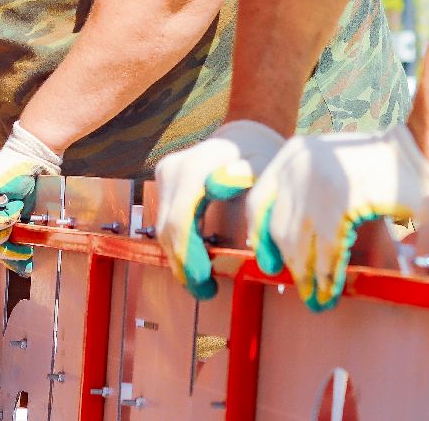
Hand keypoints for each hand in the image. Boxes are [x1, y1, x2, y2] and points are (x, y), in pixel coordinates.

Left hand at [0, 121, 61, 274]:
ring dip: (6, 234)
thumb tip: (22, 264)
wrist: (33, 155)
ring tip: (21, 221)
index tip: (21, 263)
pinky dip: (6, 219)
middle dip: (4, 251)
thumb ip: (16, 232)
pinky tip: (18, 206)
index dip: (2, 255)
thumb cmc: (31, 182)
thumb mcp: (22, 213)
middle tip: (24, 252)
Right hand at [153, 120, 284, 298]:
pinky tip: (197, 261)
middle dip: (185, 265)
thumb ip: (250, 201)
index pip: (181, 221)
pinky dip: (180, 244)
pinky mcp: (163, 178)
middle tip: (206, 291)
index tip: (208, 284)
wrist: (246, 136)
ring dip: (180, 258)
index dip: (190, 257)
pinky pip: (166, 221)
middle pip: (169, 227)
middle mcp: (176, 165)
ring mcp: (166, 171)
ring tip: (203, 282)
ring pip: (163, 228)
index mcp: (201, 164)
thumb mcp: (265, 179)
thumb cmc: (263, 162)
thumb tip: (229, 216)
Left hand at [247, 125, 428, 310]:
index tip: (268, 262)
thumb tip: (286, 247)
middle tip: (302, 288)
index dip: (260, 236)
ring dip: (308, 276)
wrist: (413, 153)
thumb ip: (304, 194)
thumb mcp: (328, 166)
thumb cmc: (374, 165)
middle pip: (280, 227)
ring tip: (316, 297)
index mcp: (292, 153)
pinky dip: (328, 275)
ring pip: (301, 243)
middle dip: (291, 263)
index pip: (260, 200)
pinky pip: (328, 250)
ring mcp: (318, 184)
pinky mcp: (341, 202)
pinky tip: (331, 290)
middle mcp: (298, 165)